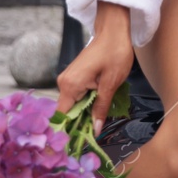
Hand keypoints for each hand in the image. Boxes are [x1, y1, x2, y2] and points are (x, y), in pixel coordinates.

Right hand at [56, 3, 135, 136]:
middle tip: (91, 139)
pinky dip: (85, 104)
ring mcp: (68, 79)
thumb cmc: (115, 53)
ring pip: (72, 105)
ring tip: (95, 128)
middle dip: (78, 125)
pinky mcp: (74, 77)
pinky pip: (76, 96)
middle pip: (67, 112)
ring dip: (84, 114)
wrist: (114, 30)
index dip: (68, 132)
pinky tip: (96, 111)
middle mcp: (64, 83)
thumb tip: (95, 130)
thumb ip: (101, 108)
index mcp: (70, 85)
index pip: (62, 116)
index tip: (75, 146)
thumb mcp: (111, 84)